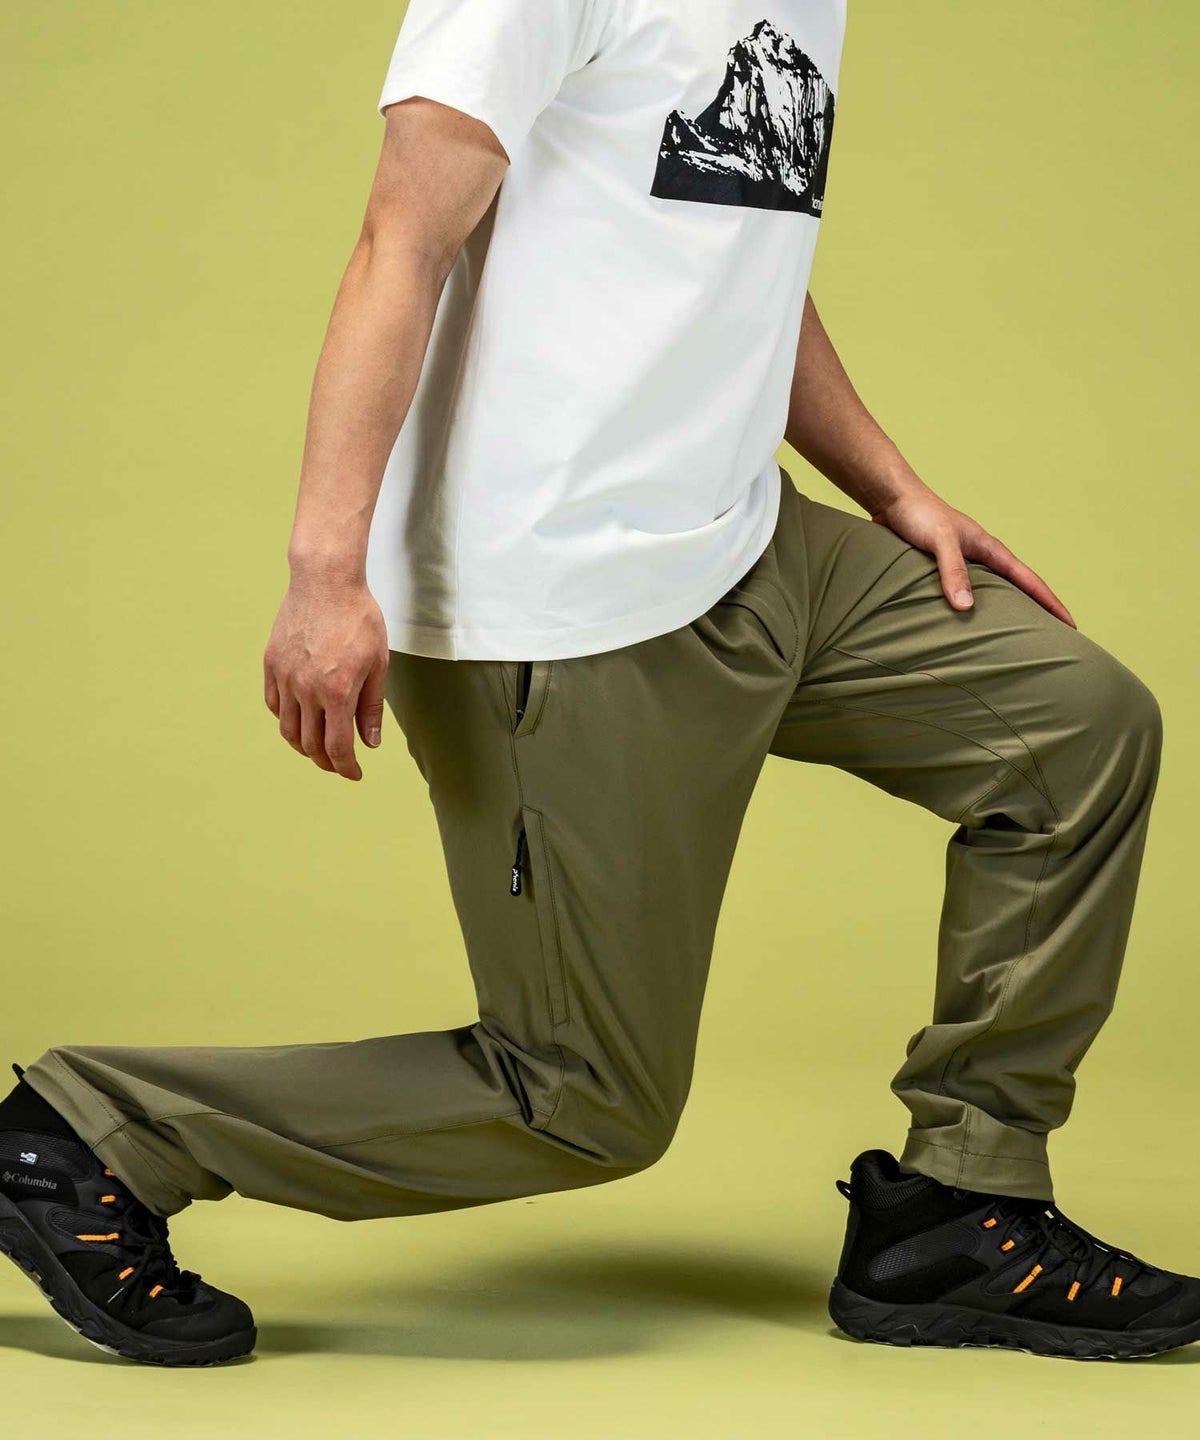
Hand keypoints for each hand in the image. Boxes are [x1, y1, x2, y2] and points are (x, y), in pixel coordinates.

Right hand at [263, 578, 389, 780]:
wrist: (325, 581)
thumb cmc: (358, 618)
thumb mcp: (378, 663)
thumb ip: (371, 707)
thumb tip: (369, 742)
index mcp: (337, 691)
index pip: (336, 747)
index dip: (345, 767)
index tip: (354, 773)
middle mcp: (306, 688)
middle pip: (310, 744)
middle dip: (327, 762)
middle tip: (339, 764)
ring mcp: (285, 676)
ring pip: (288, 729)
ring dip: (304, 746)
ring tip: (318, 749)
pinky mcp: (271, 664)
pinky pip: (274, 704)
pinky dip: (287, 720)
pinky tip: (300, 720)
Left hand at [870, 482, 1075, 626]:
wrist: (892, 498)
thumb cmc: (918, 514)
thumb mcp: (940, 541)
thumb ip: (953, 570)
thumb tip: (967, 608)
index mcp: (989, 549)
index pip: (1029, 581)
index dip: (1051, 604)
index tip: (1071, 625)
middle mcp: (981, 557)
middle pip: (1017, 589)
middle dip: (1036, 612)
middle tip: (1052, 639)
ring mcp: (962, 562)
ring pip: (992, 592)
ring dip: (1006, 612)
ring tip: (1016, 637)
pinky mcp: (941, 567)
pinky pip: (965, 593)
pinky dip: (974, 609)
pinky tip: (969, 624)